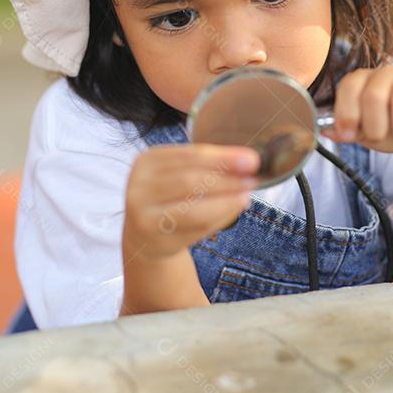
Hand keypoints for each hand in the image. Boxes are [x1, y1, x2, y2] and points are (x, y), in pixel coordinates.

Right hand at [123, 143, 260, 259]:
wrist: (145, 236)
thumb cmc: (170, 198)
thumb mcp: (180, 174)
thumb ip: (208, 167)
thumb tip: (247, 162)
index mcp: (148, 160)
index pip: (190, 155)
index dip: (223, 157)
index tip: (251, 159)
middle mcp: (140, 185)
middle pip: (190, 180)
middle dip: (226, 180)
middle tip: (252, 179)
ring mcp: (143, 214)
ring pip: (193, 208)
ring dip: (225, 202)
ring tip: (246, 196)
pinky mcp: (155, 237)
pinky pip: (194, 228)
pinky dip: (219, 218)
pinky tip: (233, 210)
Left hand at [325, 65, 392, 156]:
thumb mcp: (365, 135)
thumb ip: (345, 131)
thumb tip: (325, 130)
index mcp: (365, 81)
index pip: (349, 86)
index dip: (346, 112)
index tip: (349, 134)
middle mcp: (387, 72)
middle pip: (374, 95)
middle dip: (376, 127)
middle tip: (382, 138)